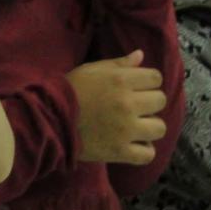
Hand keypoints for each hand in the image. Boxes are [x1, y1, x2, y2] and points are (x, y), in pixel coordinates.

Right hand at [65, 50, 167, 164]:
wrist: (50, 120)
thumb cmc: (70, 91)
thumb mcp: (92, 70)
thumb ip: (119, 63)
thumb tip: (140, 55)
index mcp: (121, 80)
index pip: (156, 78)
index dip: (148, 83)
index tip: (138, 89)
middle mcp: (128, 104)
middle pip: (160, 101)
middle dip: (149, 103)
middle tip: (135, 108)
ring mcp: (126, 129)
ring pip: (159, 128)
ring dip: (150, 127)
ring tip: (136, 128)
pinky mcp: (120, 151)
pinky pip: (148, 154)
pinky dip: (144, 151)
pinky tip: (134, 146)